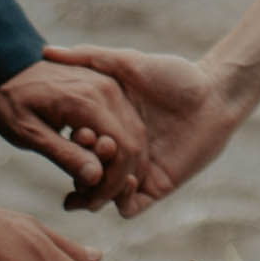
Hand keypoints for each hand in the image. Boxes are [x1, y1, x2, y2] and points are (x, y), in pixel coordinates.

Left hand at [0, 55, 154, 211]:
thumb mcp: (27, 132)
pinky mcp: (108, 87)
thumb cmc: (10, 101)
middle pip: (134, 143)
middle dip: (119, 178)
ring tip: (92, 183)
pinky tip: (96, 161)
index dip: (114, 182)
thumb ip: (63, 154)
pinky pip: (125, 122)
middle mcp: (107, 90)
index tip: (92, 202)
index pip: (123, 150)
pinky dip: (118, 147)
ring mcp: (110, 86)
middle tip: (92, 199)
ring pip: (134, 133)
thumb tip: (95, 177)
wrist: (5, 67)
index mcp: (88, 101)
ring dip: (121, 164)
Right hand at [41, 45, 237, 206]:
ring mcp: (137, 172)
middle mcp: (121, 153)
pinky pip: (130, 208)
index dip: (69, 145)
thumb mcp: (125, 63)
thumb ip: (88, 57)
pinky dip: (120, 201)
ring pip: (103, 197)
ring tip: (96, 173)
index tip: (69, 134)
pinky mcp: (157, 187)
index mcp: (110, 127)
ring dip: (95, 191)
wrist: (214, 95)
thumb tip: (46, 52)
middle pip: (86, 176)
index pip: (77, 147)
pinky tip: (123, 181)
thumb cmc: (173, 74)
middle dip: (77, 173)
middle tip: (78, 159)